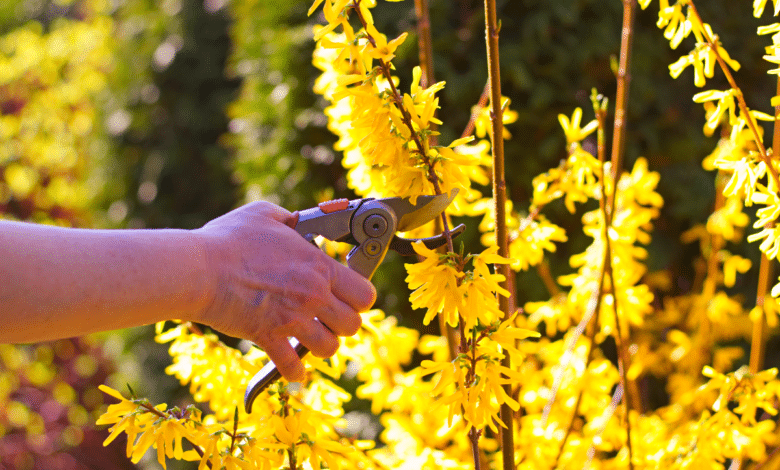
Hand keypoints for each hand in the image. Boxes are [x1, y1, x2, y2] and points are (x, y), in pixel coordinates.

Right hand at [193, 201, 375, 381]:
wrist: (199, 268)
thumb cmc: (228, 240)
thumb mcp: (263, 214)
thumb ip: (287, 218)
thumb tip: (294, 220)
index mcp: (318, 266)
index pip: (365, 293)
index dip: (359, 297)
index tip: (348, 296)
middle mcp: (313, 295)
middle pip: (353, 324)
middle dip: (343, 323)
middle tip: (329, 318)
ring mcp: (293, 319)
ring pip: (330, 348)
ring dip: (322, 345)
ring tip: (311, 338)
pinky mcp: (269, 337)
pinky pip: (292, 366)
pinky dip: (294, 371)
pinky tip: (292, 367)